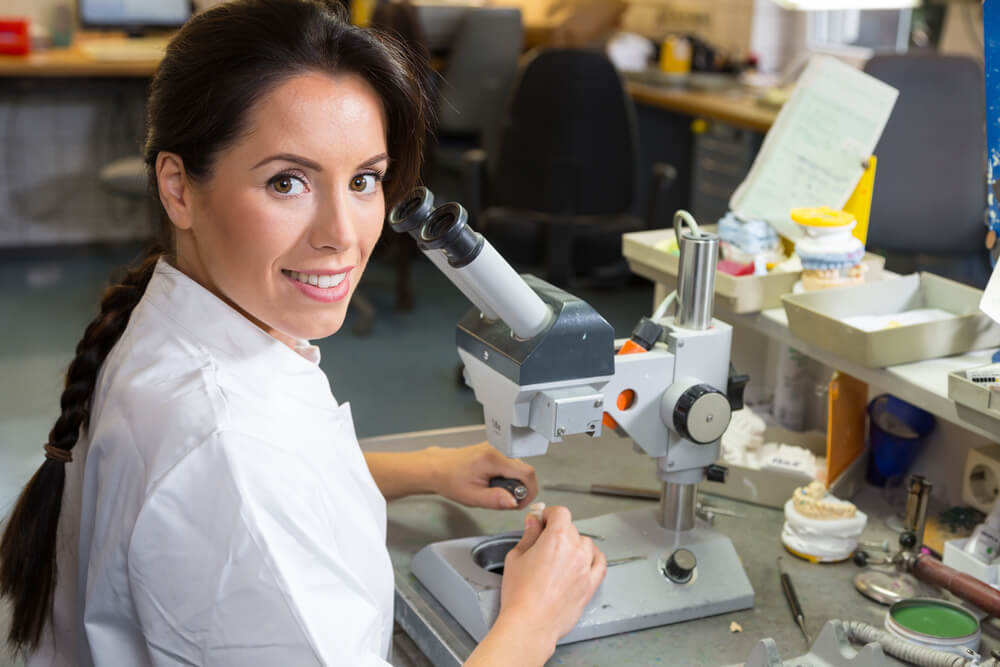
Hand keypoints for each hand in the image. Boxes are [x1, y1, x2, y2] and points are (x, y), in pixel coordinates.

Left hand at [430, 442, 537, 509]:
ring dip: (514, 482)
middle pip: (524, 469)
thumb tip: (515, 502)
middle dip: (521, 488)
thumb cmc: (450, 481)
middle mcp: (497, 449)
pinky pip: (510, 464)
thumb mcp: (473, 497)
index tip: (520, 503)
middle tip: (507, 501)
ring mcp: (496, 448)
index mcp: (493, 459)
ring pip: (518, 467)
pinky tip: (494, 484)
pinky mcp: (494, 450)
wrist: (437, 468)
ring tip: (497, 492)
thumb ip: (496, 500)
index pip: (526, 473)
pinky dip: (507, 476)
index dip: (529, 491)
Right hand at [495, 506, 606, 651]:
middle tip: (544, 541)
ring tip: (561, 554)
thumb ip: (528, 536)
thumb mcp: (516, 558)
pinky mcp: (591, 584)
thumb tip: (533, 523)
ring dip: (574, 544)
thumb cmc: (520, 595)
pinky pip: (600, 563)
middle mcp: (574, 550)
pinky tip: (583, 560)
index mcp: (556, 539)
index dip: (549, 514)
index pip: (560, 513)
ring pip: (586, 544)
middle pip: (571, 528)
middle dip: (558, 531)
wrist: (530, 624)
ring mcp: (585, 568)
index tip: (542, 521)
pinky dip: (593, 558)